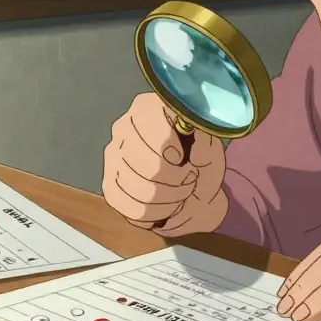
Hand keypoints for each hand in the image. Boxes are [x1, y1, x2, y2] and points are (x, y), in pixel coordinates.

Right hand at [102, 92, 227, 236]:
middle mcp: (123, 128)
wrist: (192, 189)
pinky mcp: (110, 186)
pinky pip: (130, 206)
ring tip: (181, 193)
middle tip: (189, 179)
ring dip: (168, 197)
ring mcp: (113, 158)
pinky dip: (155, 212)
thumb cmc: (200, 162)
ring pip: (138, 187)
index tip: (181, 158)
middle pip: (143, 161)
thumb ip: (204, 142)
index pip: (146, 121)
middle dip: (174, 178)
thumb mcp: (210, 147)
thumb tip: (193, 146)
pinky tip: (166, 205)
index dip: (165, 143)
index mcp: (147, 108)